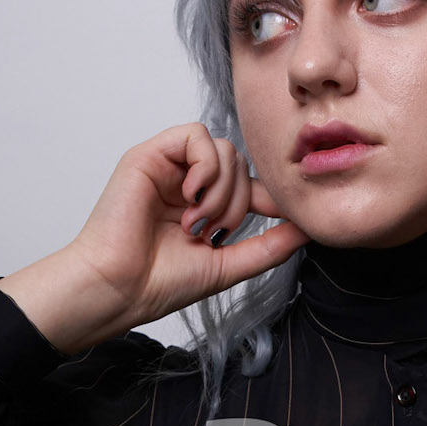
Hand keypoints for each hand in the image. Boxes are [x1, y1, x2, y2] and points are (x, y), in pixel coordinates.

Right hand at [0, 124, 307, 352]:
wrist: (118, 289)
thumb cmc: (159, 283)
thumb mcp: (229, 265)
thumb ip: (269, 246)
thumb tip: (307, 229)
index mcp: (202, 207)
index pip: (249, 185)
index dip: (267, 199)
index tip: (276, 220)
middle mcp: (185, 184)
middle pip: (240, 164)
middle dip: (238, 201)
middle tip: (213, 232)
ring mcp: (167, 168)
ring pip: (224, 149)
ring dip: (221, 189)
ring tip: (196, 222)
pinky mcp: (148, 155)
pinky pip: (196, 136)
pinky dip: (204, 166)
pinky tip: (190, 197)